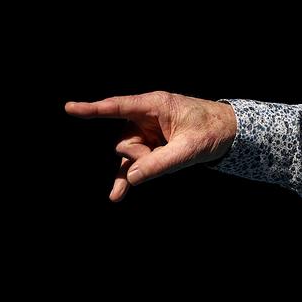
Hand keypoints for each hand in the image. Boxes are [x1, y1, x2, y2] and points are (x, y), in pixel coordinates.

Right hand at [64, 90, 237, 202]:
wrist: (230, 133)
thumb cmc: (213, 130)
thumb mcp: (190, 148)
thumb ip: (161, 163)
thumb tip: (132, 177)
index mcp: (155, 105)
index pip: (118, 107)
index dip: (93, 109)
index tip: (70, 108)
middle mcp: (146, 118)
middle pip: (125, 142)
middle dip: (139, 156)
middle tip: (168, 155)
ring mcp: (147, 133)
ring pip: (130, 156)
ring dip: (143, 167)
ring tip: (168, 165)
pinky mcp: (152, 148)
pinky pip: (134, 165)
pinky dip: (128, 179)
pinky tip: (117, 196)